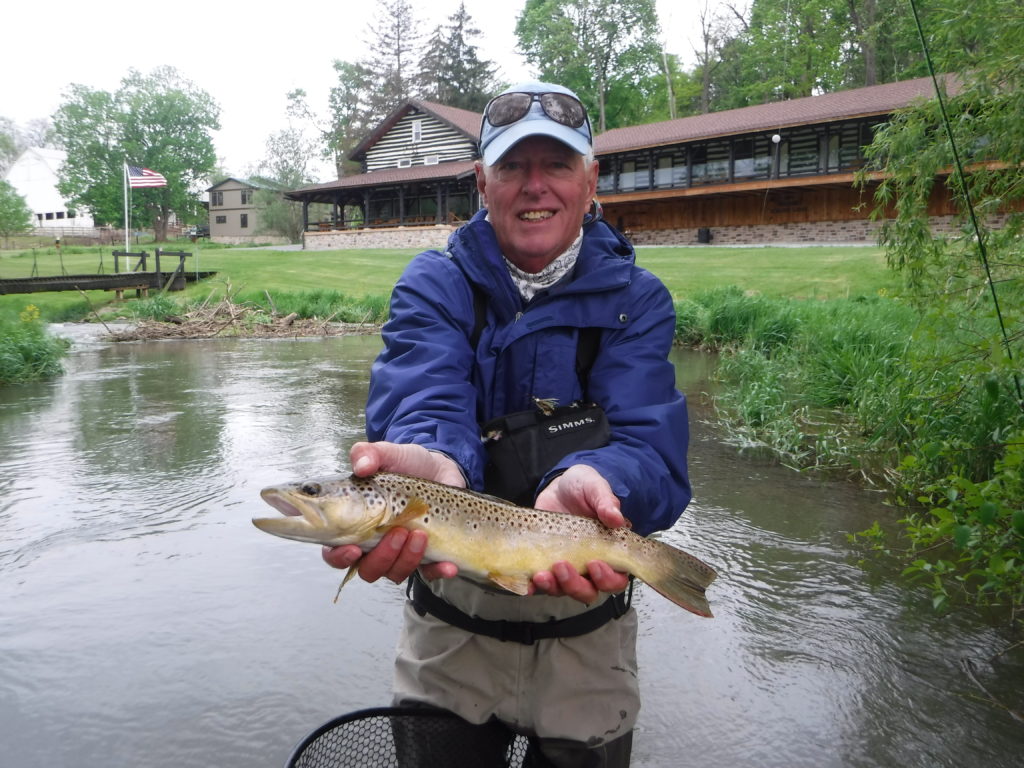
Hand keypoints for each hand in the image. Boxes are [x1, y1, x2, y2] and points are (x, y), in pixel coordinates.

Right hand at [321, 441, 460, 583]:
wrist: (440, 468)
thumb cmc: (406, 463)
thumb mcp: (388, 454)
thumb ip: (368, 454)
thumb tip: (361, 464)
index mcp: (354, 523)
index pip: (335, 552)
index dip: (339, 557)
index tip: (353, 548)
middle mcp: (374, 544)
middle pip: (366, 569)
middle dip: (382, 556)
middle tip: (397, 531)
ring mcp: (400, 552)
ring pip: (394, 573)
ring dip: (407, 559)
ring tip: (420, 533)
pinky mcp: (427, 556)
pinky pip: (428, 574)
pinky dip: (437, 572)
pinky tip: (448, 564)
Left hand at [531, 465, 630, 602]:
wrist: (558, 487)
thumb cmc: (584, 488)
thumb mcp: (595, 487)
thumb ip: (606, 501)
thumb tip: (616, 518)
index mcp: (609, 552)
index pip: (616, 578)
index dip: (607, 578)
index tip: (594, 563)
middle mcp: (589, 566)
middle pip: (588, 591)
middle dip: (575, 585)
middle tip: (562, 566)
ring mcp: (567, 567)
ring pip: (564, 590)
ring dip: (553, 586)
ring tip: (541, 574)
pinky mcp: (545, 564)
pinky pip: (539, 584)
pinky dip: (532, 587)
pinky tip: (526, 583)